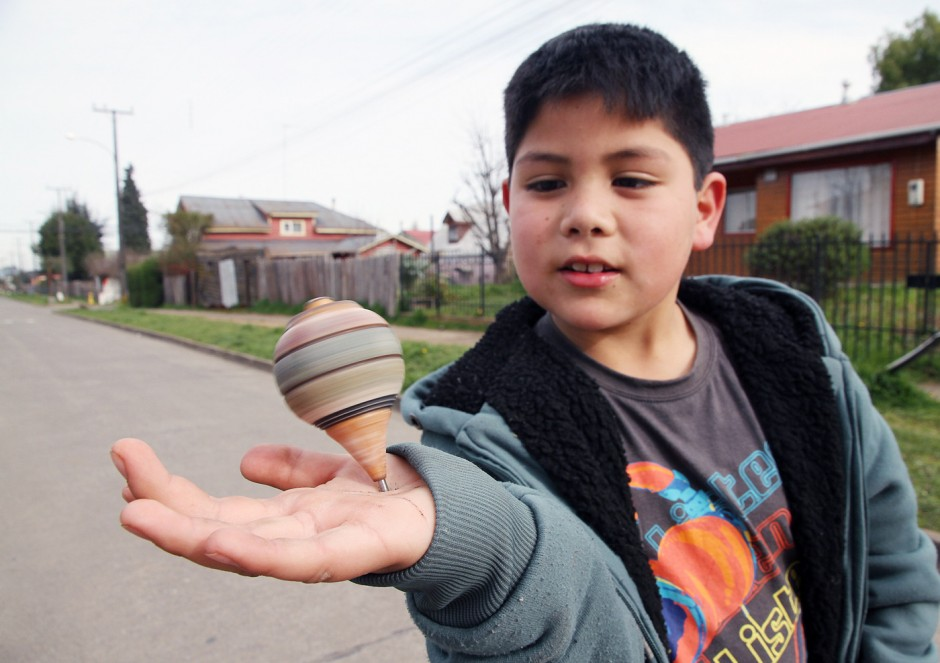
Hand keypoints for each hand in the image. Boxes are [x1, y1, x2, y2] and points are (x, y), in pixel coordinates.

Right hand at [111, 438, 434, 581]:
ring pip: (245, 551)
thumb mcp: (331, 472)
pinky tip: (219, 541)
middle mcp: (292, 541)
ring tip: (137, 513)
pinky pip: (303, 562)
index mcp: (283, 522)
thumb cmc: (386, 496)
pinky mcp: (359, 553)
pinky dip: (259, 555)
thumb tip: (245, 461)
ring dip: (187, 536)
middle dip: (165, 512)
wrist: (448, 509)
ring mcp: (321, 552)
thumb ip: (293, 469)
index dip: (172, 498)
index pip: (216, 512)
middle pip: (218, 532)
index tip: (129, 467)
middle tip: (120, 482)